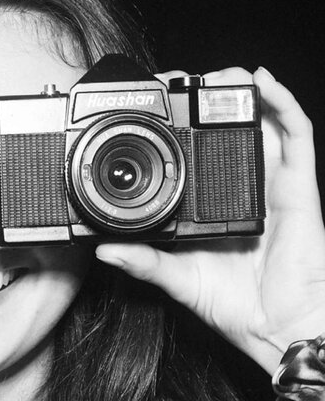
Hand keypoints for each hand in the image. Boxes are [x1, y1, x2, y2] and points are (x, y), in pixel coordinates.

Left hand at [95, 67, 324, 373]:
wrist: (275, 327)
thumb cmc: (234, 306)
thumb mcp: (177, 280)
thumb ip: (144, 262)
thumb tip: (104, 251)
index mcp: (216, 202)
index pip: (196, 153)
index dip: (176, 125)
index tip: (148, 107)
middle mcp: (245, 185)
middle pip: (228, 126)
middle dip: (207, 97)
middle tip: (177, 82)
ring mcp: (272, 181)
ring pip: (262, 118)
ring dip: (241, 89)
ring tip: (218, 73)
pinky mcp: (298, 186)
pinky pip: (296, 133)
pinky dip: (281, 102)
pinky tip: (262, 82)